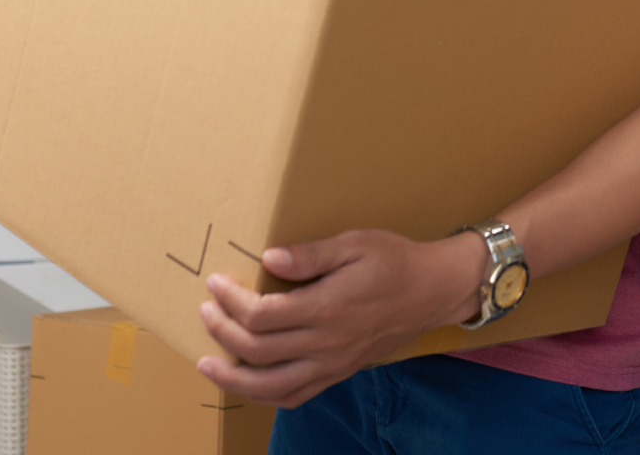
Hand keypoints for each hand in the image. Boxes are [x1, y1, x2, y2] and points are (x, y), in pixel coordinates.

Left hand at [196, 228, 487, 407]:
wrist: (433, 291)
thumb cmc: (394, 261)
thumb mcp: (355, 244)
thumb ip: (311, 255)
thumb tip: (269, 259)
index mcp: (328, 307)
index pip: (262, 315)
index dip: (231, 301)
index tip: (215, 283)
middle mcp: (327, 343)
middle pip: (258, 350)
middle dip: (222, 331)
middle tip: (206, 309)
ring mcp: (332, 363)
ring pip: (271, 385)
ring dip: (233, 378)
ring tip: (208, 363)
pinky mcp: (339, 372)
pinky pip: (295, 396)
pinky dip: (265, 396)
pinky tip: (247, 385)